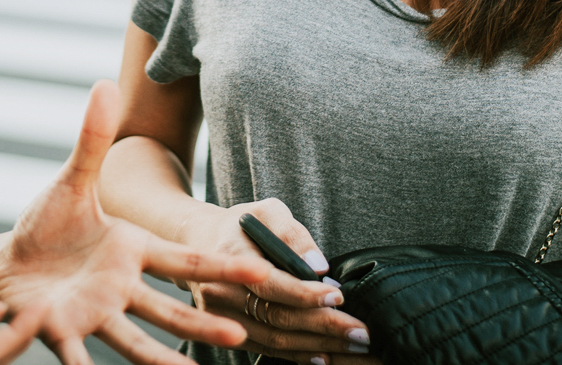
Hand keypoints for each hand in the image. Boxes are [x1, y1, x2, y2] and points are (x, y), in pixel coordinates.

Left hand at [0, 81, 270, 364]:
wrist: (5, 264)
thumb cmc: (48, 226)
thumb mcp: (72, 180)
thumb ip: (93, 139)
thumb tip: (105, 84)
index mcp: (131, 251)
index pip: (184, 259)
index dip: (223, 267)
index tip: (263, 271)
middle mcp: (120, 288)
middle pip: (169, 308)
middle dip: (205, 324)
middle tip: (242, 335)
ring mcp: (94, 313)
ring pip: (134, 341)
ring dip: (161, 360)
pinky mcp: (60, 332)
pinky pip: (77, 357)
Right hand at [177, 199, 376, 364]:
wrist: (200, 244)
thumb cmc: (241, 226)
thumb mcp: (266, 211)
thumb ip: (292, 232)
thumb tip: (319, 266)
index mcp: (229, 255)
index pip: (271, 284)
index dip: (306, 294)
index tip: (338, 296)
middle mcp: (221, 291)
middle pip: (278, 318)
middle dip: (325, 326)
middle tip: (361, 332)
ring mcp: (221, 317)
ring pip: (276, 340)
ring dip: (320, 346)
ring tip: (355, 346)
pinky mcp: (229, 333)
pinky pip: (268, 349)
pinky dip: (300, 355)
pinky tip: (327, 355)